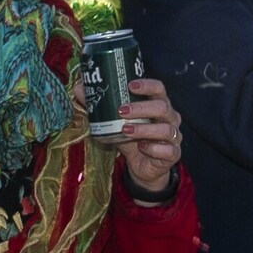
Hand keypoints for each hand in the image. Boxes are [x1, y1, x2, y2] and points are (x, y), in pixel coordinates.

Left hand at [109, 78, 182, 197]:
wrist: (143, 167)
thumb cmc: (132, 139)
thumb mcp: (115, 123)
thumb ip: (100, 106)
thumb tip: (79, 88)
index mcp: (158, 105)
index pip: (158, 88)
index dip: (147, 84)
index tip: (129, 85)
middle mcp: (170, 118)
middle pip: (162, 107)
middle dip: (141, 108)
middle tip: (121, 111)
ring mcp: (174, 136)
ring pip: (166, 129)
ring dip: (144, 128)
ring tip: (125, 130)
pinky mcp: (173, 154)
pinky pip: (168, 150)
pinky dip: (154, 148)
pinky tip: (141, 147)